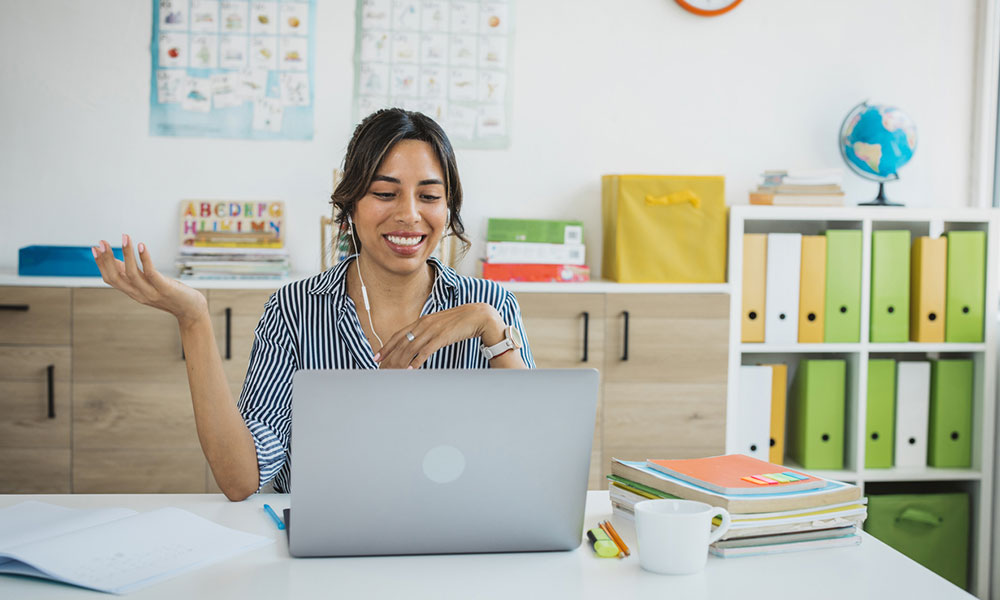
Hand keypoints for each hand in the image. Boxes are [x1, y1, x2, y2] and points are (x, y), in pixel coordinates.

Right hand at [93, 235, 208, 327]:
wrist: (191, 311)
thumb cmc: (170, 294)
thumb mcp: (148, 284)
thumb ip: (132, 274)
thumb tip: (116, 260)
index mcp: (133, 293)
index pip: (110, 279)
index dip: (101, 264)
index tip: (95, 248)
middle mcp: (138, 294)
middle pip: (116, 277)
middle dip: (107, 259)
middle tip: (101, 242)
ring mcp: (151, 292)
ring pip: (131, 273)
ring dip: (126, 253)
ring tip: (124, 237)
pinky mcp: (164, 289)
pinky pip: (151, 272)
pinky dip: (144, 258)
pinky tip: (141, 245)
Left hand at [374, 303, 505, 368]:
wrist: (478, 316)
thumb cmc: (459, 322)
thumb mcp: (439, 325)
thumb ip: (427, 332)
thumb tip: (418, 343)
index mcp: (421, 321)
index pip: (398, 335)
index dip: (386, 347)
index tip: (377, 357)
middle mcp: (423, 325)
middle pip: (401, 344)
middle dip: (389, 358)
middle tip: (381, 370)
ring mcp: (432, 330)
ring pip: (410, 348)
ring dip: (399, 362)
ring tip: (392, 373)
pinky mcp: (442, 337)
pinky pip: (425, 351)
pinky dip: (416, 361)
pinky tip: (410, 370)